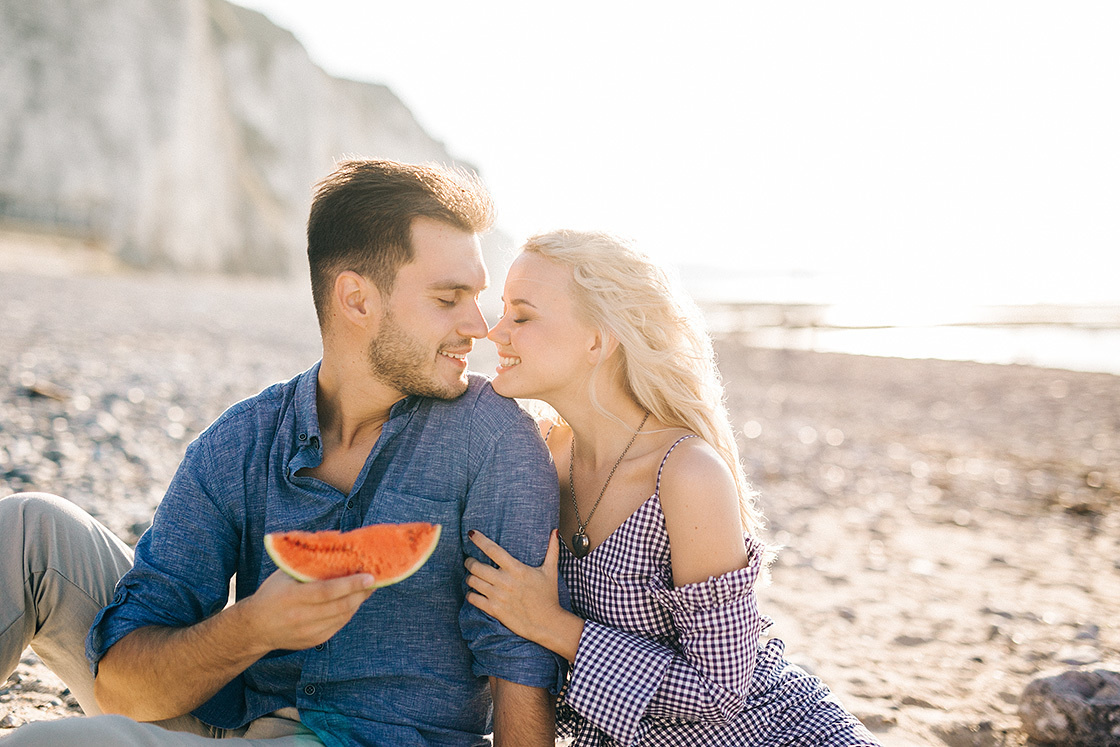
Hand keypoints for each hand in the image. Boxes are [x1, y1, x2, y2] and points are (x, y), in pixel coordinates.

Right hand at [241, 569, 375, 651]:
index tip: (370, 576)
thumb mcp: (284, 574)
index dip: (351, 584)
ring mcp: (308, 632)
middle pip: (340, 606)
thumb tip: (335, 542)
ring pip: (343, 617)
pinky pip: (339, 625)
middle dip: (362, 592)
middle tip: (376, 579)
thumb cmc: (272, 594)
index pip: (327, 592)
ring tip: (368, 588)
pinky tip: (354, 601)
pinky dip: (349, 612)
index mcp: (292, 597)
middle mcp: (301, 617)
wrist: (255, 628)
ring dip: (358, 601)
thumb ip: (307, 562)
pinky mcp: (314, 641)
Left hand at [465, 530, 563, 643]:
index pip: (493, 550)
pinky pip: (473, 599)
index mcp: (517, 569)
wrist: (547, 623)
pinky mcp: (494, 610)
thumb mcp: (550, 571)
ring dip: (470, 578)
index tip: (472, 533)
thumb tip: (555, 531)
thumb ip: (552, 550)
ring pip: (472, 581)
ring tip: (473, 577)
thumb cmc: (549, 596)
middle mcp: (505, 581)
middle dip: (470, 562)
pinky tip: (475, 593)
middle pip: (476, 566)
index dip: (480, 540)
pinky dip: (471, 594)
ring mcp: (498, 596)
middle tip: (470, 561)